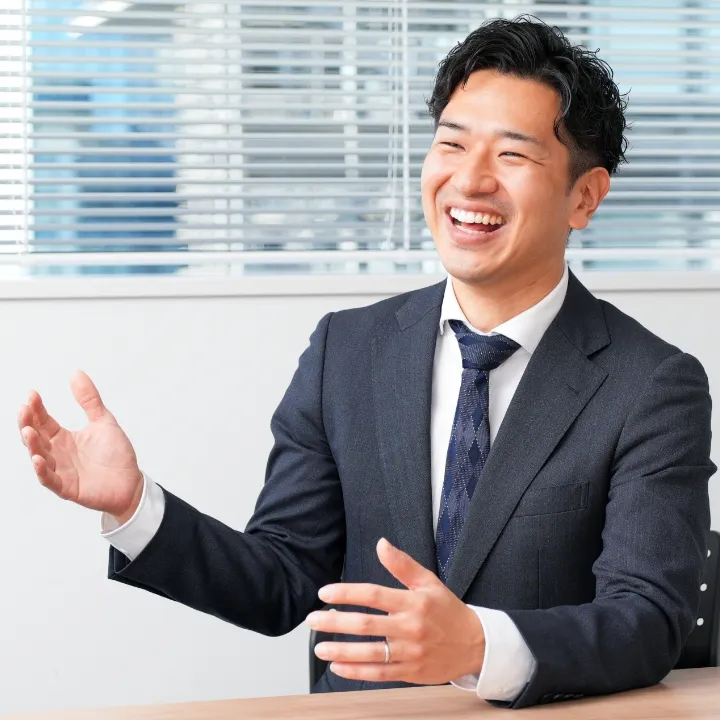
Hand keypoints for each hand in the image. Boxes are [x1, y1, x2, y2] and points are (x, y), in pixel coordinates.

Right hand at [18, 371, 143, 523]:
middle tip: (24, 409)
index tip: (32, 394)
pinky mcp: (67, 488)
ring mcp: (60, 471)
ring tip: (28, 430)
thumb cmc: (116, 454)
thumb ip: (89, 400)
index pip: (43, 421)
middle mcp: (58, 453)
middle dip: (27, 423)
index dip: (36, 408)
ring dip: (32, 444)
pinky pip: (50, 480)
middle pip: (36, 437)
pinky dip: (42, 471)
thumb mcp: (103, 421)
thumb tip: (76, 373)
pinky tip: (38, 459)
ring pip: (39, 456)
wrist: (131, 482)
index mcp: (64, 438)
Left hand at [306, 538, 485, 684]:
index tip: (325, 593)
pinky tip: (338, 666)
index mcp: (414, 602)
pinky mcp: (411, 672)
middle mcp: (411, 627)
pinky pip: (380, 674)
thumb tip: (381, 543)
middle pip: (367, 625)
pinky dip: (357, 672)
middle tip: (313, 619)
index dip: (347, 594)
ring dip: (342, 650)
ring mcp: (410, 652)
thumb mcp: (429, 582)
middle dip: (336, 622)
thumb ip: (403, 564)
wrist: (476, 645)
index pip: (374, 595)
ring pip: (371, 653)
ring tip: (319, 647)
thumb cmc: (448, 610)